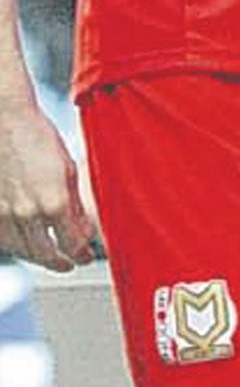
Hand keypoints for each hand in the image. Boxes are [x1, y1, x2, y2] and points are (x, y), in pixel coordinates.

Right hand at [0, 96, 98, 271]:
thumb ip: (74, 204)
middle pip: (44, 254)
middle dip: (60, 262)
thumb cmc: (39, 139)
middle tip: (69, 264)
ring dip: (37, 257)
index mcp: (55, 203)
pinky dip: (14, 245)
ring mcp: (3, 214)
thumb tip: (81, 230)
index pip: (71, 245)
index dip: (79, 254)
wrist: (3, 122)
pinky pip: (1, 239)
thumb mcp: (67, 170)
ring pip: (21, 250)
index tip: (84, 256)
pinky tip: (23, 243)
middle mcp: (28, 214)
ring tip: (48, 256)